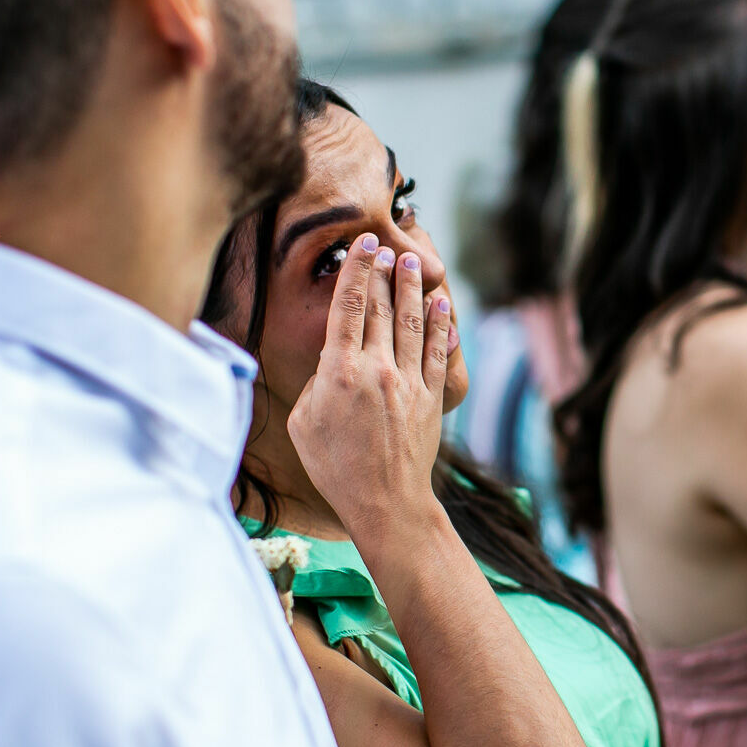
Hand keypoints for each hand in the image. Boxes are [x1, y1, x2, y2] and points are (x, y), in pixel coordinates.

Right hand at [287, 235, 453, 539]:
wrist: (384, 501)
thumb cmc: (335, 466)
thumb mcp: (303, 423)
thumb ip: (316, 383)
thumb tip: (330, 360)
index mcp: (339, 373)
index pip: (347, 308)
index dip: (356, 272)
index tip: (363, 245)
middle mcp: (377, 370)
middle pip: (381, 308)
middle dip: (383, 273)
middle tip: (386, 246)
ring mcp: (408, 381)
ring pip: (413, 322)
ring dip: (412, 288)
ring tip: (412, 263)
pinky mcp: (431, 396)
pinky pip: (439, 352)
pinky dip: (442, 325)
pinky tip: (442, 305)